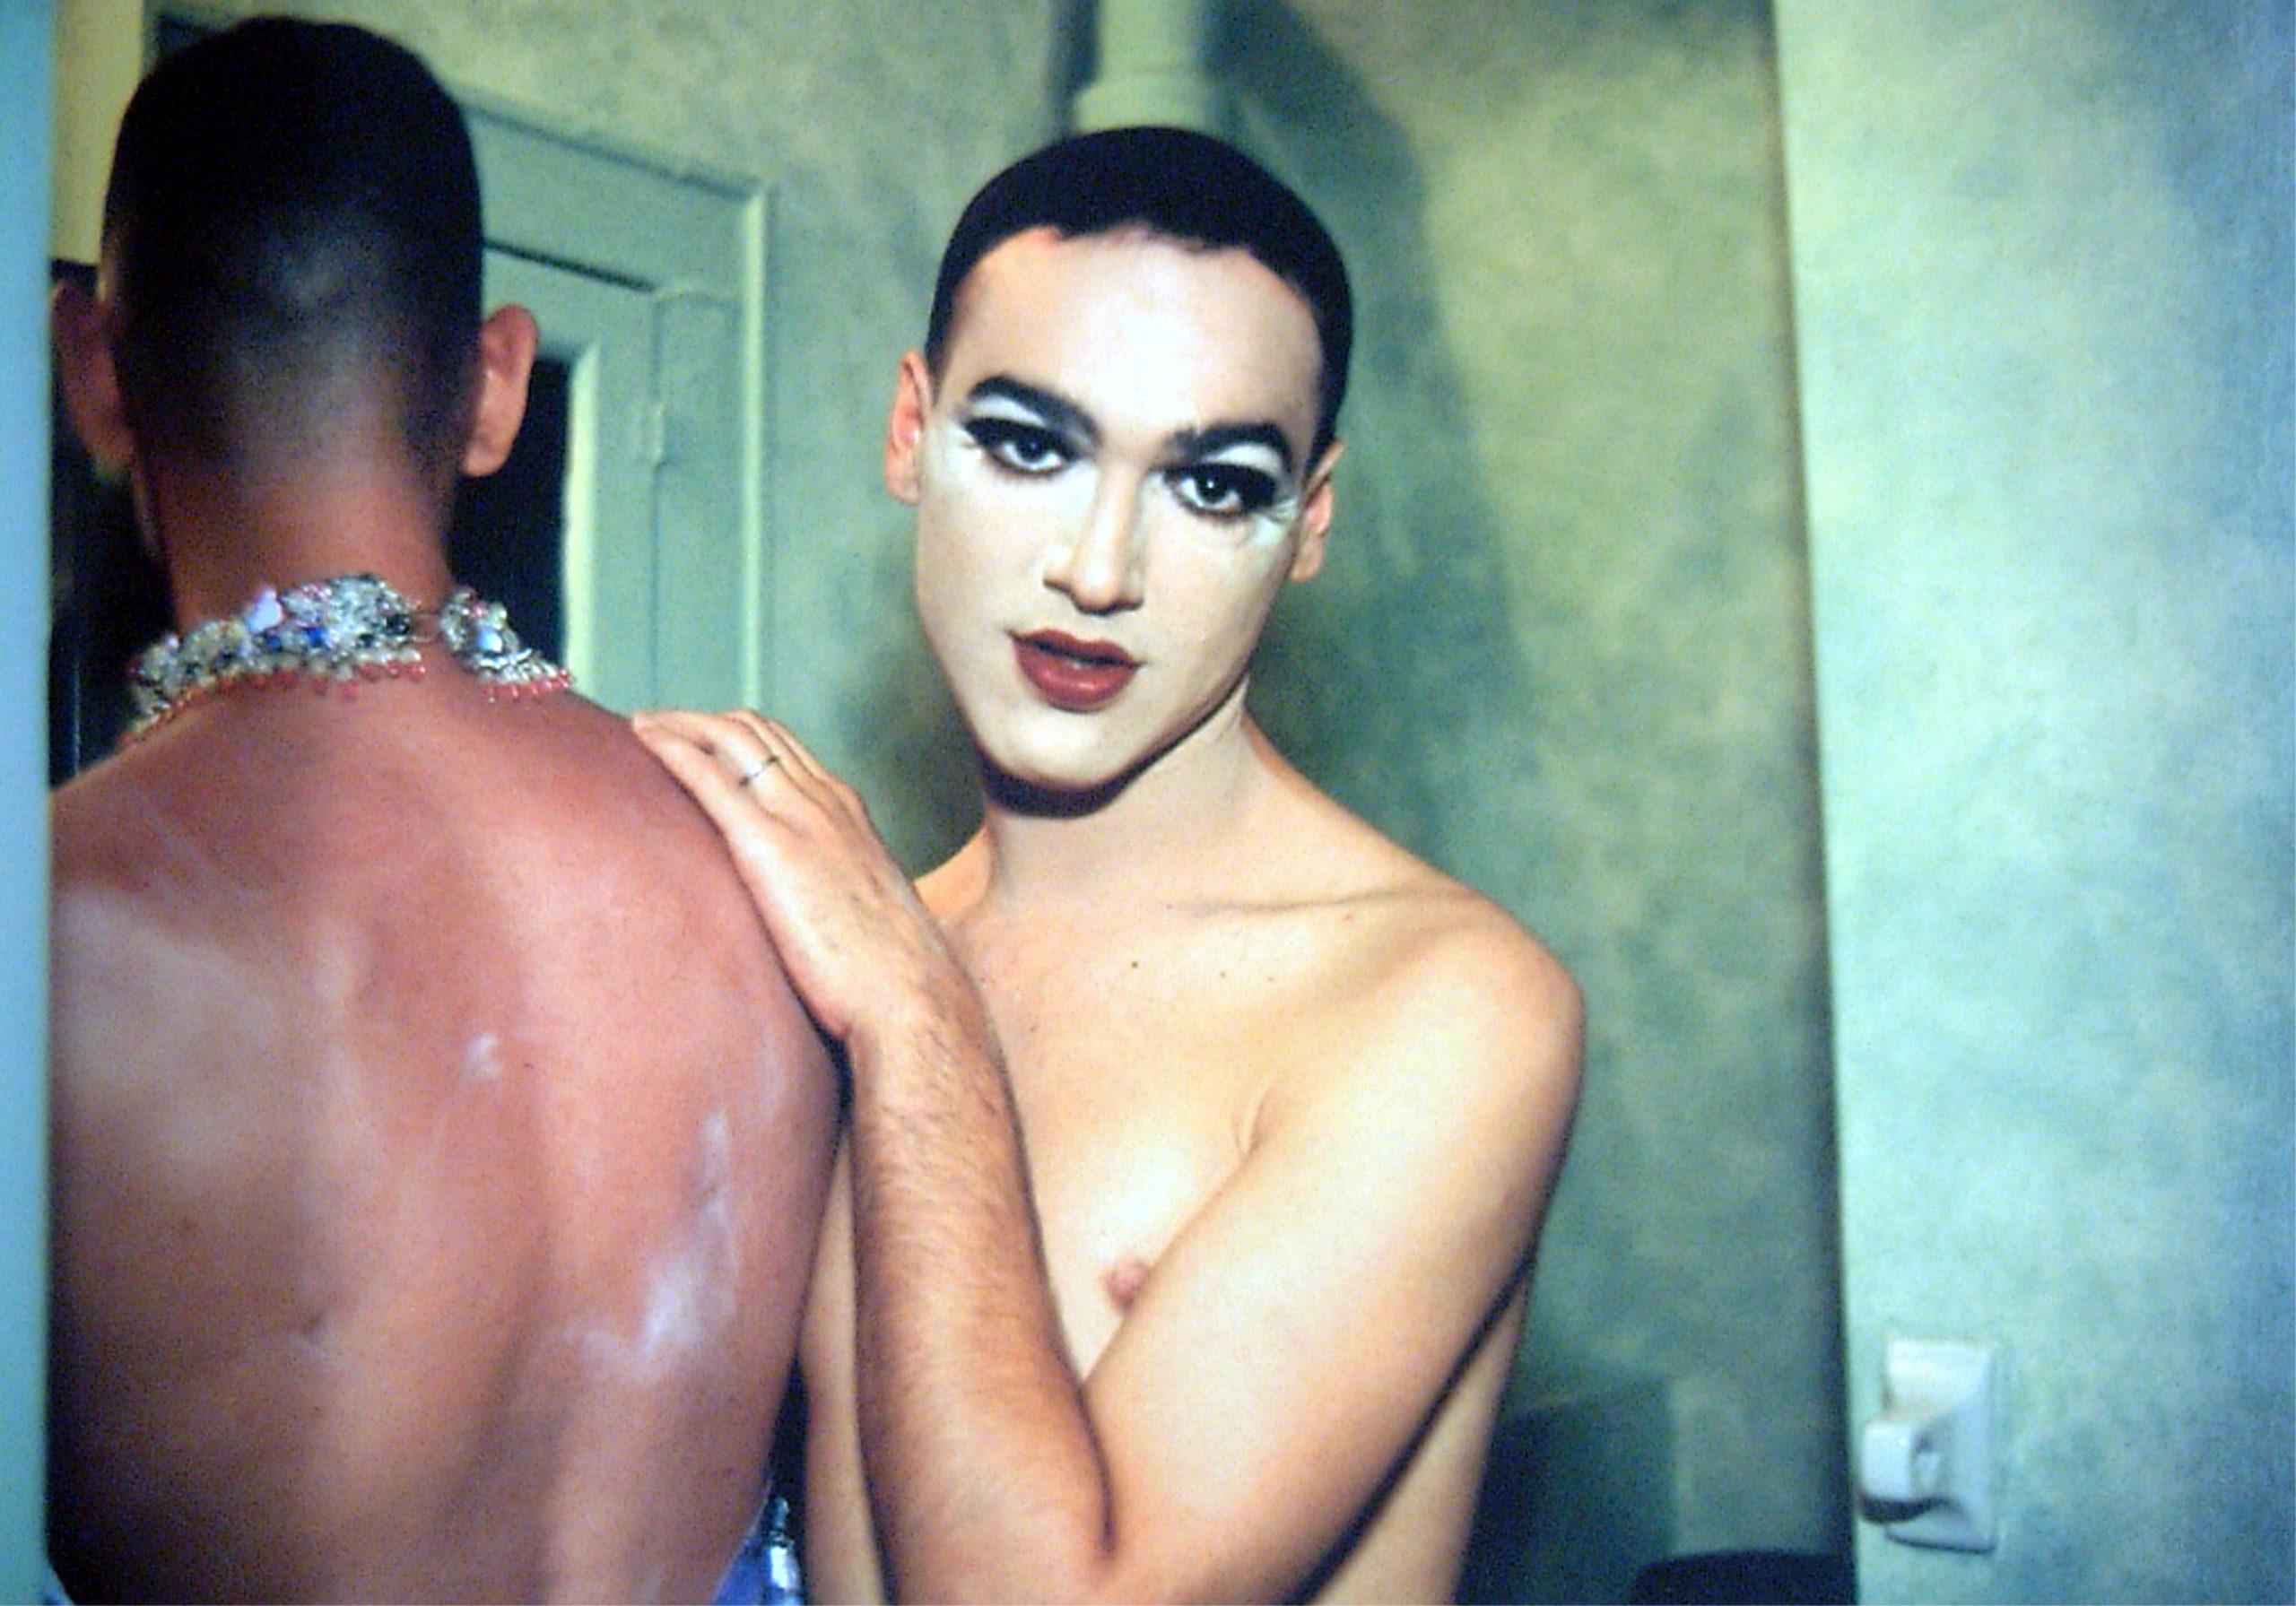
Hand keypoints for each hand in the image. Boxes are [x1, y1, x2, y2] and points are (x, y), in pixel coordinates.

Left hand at [631, 709, 973, 1048]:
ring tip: (641, 725)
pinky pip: (714, 779)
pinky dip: (675, 749)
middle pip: (755, 732)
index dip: (736, 736)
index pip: (785, 750)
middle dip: (700, 719)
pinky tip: (644, 740)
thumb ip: (832, 895)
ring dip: (681, 723)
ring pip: (733, 739)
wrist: (911, 995)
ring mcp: (800, 818)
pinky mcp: (770, 847)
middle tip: (657, 724)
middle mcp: (825, 801)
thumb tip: (807, 916)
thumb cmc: (891, 976)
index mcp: (848, 815)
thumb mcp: (863, 915)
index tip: (698, 740)